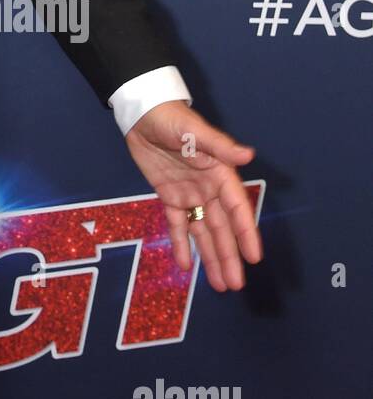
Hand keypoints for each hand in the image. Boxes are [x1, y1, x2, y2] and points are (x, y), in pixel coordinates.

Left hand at [125, 101, 261, 290]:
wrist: (143, 113)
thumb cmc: (173, 118)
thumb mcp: (194, 131)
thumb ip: (220, 145)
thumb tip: (248, 154)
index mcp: (220, 173)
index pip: (236, 208)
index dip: (246, 232)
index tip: (254, 257)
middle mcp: (208, 188)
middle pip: (221, 227)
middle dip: (228, 255)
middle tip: (235, 285)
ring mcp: (189, 194)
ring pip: (203, 231)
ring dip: (211, 256)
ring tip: (221, 285)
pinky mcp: (169, 196)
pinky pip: (177, 224)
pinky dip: (181, 244)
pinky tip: (185, 265)